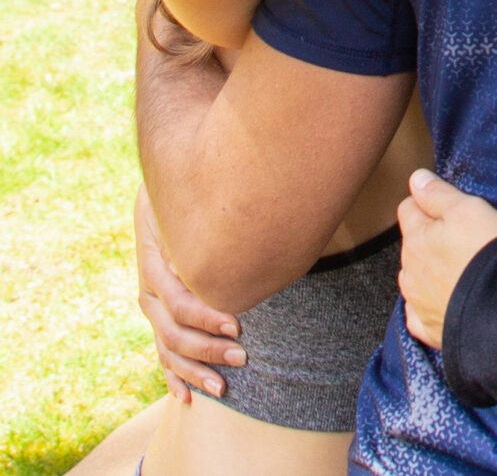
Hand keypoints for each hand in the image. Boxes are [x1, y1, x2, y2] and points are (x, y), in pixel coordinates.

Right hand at [135, 187, 242, 401]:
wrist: (162, 201)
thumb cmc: (186, 207)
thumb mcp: (188, 214)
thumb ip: (202, 235)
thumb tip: (221, 250)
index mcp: (155, 269)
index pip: (179, 303)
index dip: (207, 317)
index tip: (238, 324)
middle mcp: (150, 295)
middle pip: (174, 334)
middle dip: (209, 349)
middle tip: (243, 357)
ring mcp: (153, 311)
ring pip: (168, 351)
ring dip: (195, 371)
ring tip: (223, 388)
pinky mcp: (159, 321)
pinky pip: (163, 355)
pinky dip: (175, 378)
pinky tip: (187, 399)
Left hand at [398, 170, 496, 351]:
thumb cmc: (485, 250)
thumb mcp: (468, 209)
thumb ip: (438, 193)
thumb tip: (415, 178)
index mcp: (416, 238)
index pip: (407, 209)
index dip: (425, 202)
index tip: (445, 204)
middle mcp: (409, 270)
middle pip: (410, 245)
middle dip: (426, 239)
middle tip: (457, 237)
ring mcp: (416, 301)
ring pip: (413, 278)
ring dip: (426, 271)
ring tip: (455, 269)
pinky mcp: (428, 327)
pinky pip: (419, 314)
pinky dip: (427, 306)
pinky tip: (443, 301)